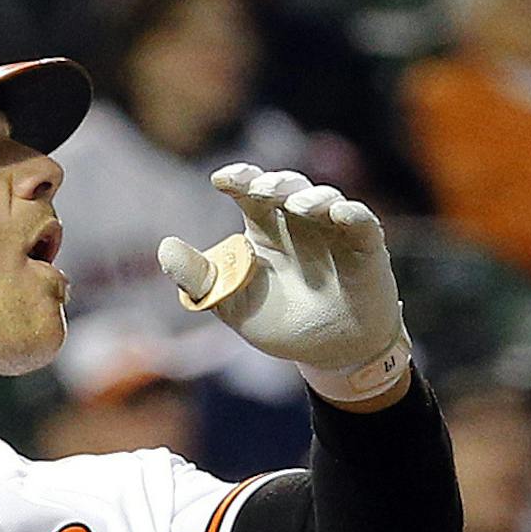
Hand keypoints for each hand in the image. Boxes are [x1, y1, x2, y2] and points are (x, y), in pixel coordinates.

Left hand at [158, 164, 410, 403]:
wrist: (326, 352)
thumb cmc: (278, 321)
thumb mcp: (230, 303)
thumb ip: (198, 278)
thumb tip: (164, 247)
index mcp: (264, 231)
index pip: (250, 195)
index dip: (239, 180)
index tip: (220, 179)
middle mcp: (298, 223)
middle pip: (287, 188)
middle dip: (274, 183)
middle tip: (260, 188)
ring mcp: (334, 231)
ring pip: (324, 198)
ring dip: (311, 197)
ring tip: (298, 205)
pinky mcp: (366, 247)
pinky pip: (362, 222)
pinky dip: (352, 213)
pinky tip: (339, 213)